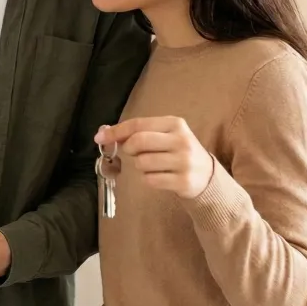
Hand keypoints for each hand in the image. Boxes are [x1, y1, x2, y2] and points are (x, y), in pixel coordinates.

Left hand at [94, 116, 214, 199]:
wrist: (206, 175)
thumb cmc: (178, 152)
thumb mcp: (164, 135)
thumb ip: (138, 132)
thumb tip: (104, 133)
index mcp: (175, 124)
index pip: (138, 124)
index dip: (116, 131)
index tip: (100, 138)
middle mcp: (181, 140)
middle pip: (139, 142)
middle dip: (128, 148)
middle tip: (133, 153)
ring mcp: (183, 162)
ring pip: (142, 163)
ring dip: (140, 166)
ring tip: (152, 165)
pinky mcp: (183, 181)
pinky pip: (150, 180)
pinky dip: (148, 179)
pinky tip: (160, 176)